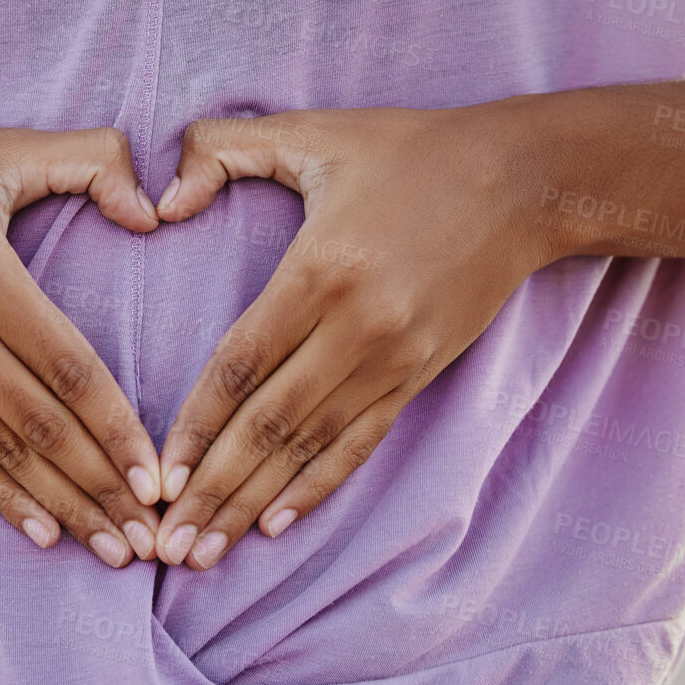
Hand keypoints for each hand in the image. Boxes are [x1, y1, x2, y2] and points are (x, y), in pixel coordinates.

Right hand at [0, 122, 163, 567]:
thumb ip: (91, 159)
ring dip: (62, 507)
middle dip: (102, 490)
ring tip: (114, 551)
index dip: (117, 431)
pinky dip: (1, 497)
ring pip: (3, 453)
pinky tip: (41, 533)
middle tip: (152, 540)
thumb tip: (155, 212)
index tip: (157, 480)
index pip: (69, 372)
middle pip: (42, 429)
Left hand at [149, 105, 552, 568]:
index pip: (241, 365)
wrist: (526, 182)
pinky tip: (276, 523)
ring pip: (310, 447)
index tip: (158, 477)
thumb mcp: (313, 131)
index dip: (195, 426)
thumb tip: (161, 201)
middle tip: (166, 544)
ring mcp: (394, 359)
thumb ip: (223, 148)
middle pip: (269, 426)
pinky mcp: (420, 375)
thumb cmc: (409, 151)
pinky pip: (359, 443)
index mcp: (321, 271)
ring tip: (203, 553)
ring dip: (252, 504)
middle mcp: (358, 328)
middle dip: (213, 490)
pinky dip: (316, 487)